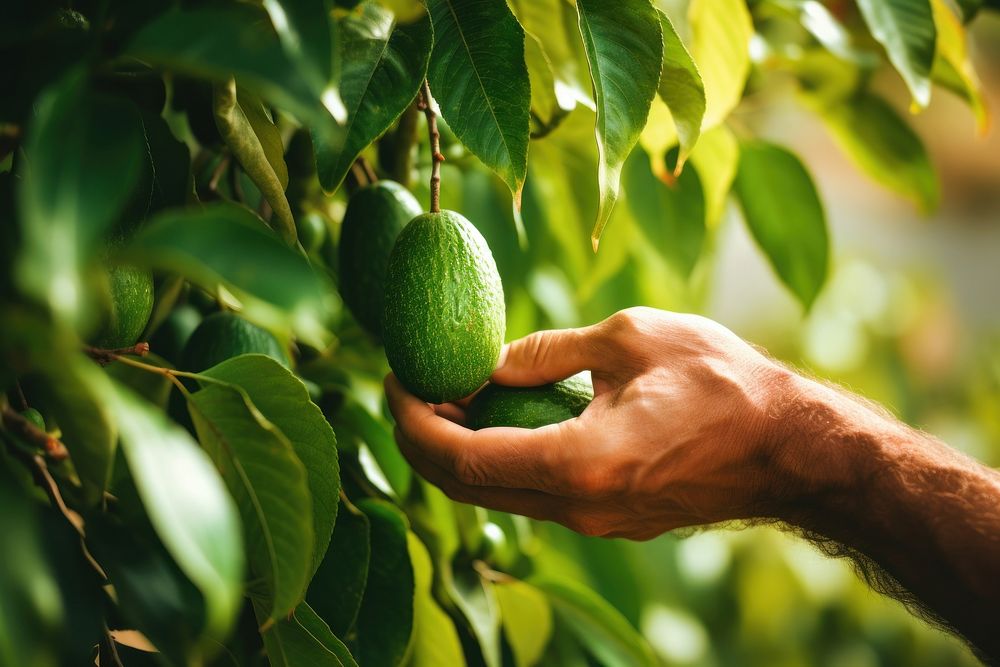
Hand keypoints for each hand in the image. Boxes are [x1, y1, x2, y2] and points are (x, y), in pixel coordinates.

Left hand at [385, 307, 796, 538]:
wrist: (788, 446)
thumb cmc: (720, 382)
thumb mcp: (627, 339)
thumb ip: (545, 352)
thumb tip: (488, 362)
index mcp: (575, 464)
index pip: (459, 456)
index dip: (412, 420)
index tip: (394, 380)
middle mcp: (575, 508)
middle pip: (466, 487)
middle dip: (423, 439)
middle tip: (410, 386)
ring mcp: (593, 522)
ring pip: (497, 496)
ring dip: (461, 449)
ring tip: (451, 394)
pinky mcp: (610, 519)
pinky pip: (533, 494)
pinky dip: (500, 459)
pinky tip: (502, 416)